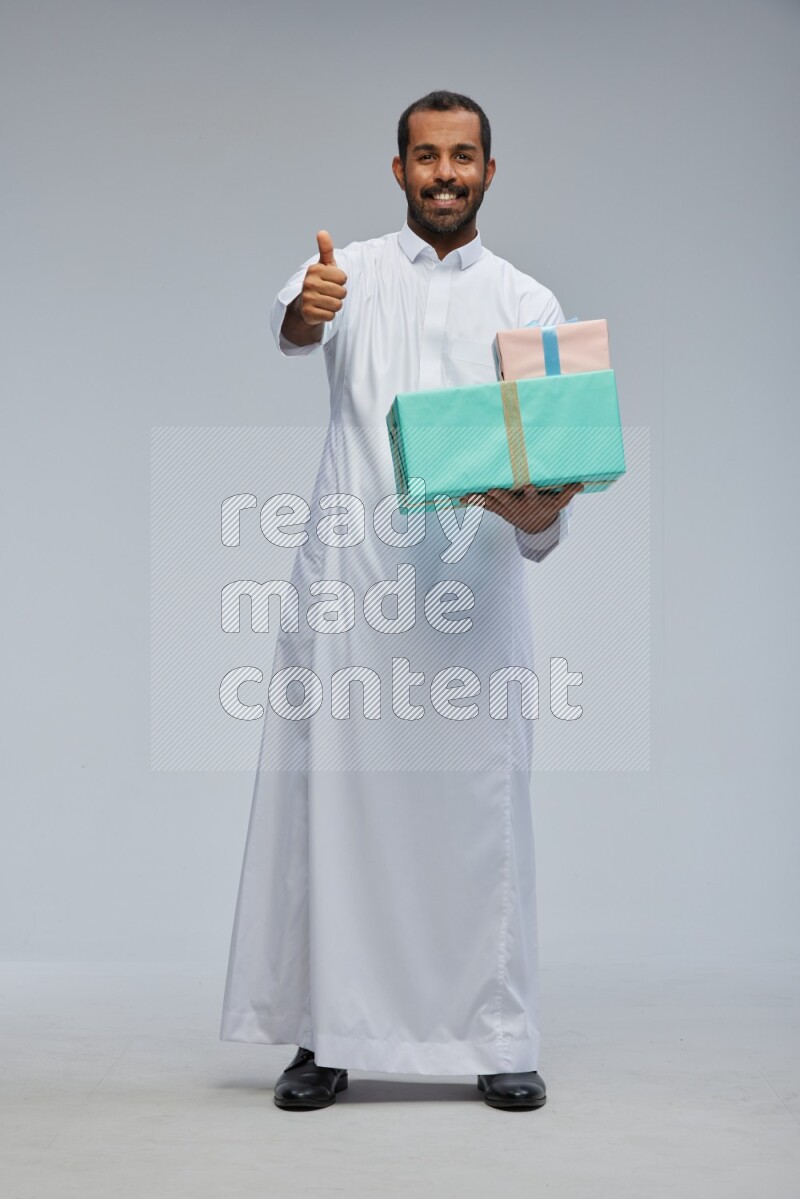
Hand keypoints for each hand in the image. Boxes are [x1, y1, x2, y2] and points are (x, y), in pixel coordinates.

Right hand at [298, 230, 347, 326]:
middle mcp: (309, 283)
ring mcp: (307, 298)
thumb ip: (326, 250)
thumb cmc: (320, 282)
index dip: (341, 282)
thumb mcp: (324, 266)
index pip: (343, 278)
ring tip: (325, 302)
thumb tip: (322, 232)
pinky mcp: (308, 313)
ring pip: (337, 305)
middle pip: (342, 292)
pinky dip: (329, 315)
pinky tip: (321, 310)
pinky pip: (331, 316)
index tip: (331, 281)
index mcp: (314, 269)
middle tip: (328, 293)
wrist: (304, 305)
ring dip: (335, 305)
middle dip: (339, 295)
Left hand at [459, 481, 583, 533]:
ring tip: (468, 494)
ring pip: (492, 502)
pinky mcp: (497, 509)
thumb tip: (581, 484)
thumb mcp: (558, 502)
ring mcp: (505, 509)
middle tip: (494, 489)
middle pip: (508, 500)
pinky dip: (473, 501)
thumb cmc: (546, 508)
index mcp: (531, 502)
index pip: (531, 497)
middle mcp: (517, 506)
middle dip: (501, 495)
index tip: (528, 486)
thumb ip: (567, 492)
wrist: (534, 525)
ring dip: (481, 499)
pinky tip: (461, 497)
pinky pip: (484, 504)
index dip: (529, 492)